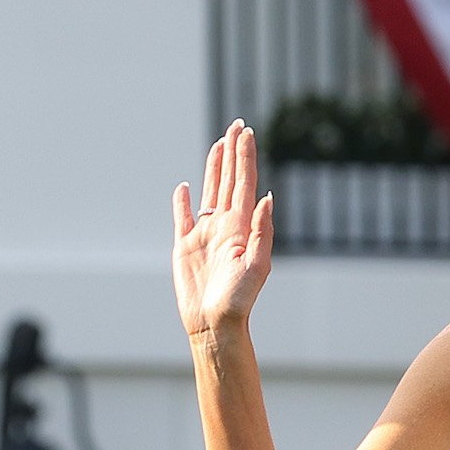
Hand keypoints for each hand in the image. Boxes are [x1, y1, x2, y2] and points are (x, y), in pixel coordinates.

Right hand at [172, 119, 274, 338]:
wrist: (215, 324)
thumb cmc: (239, 301)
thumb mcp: (257, 266)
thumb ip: (261, 231)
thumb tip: (267, 197)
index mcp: (241, 227)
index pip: (244, 183)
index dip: (245, 157)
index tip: (246, 132)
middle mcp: (224, 226)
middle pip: (229, 180)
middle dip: (233, 152)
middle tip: (236, 125)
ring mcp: (204, 235)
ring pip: (209, 192)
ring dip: (213, 168)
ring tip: (218, 145)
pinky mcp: (184, 247)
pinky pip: (182, 218)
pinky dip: (182, 202)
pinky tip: (184, 188)